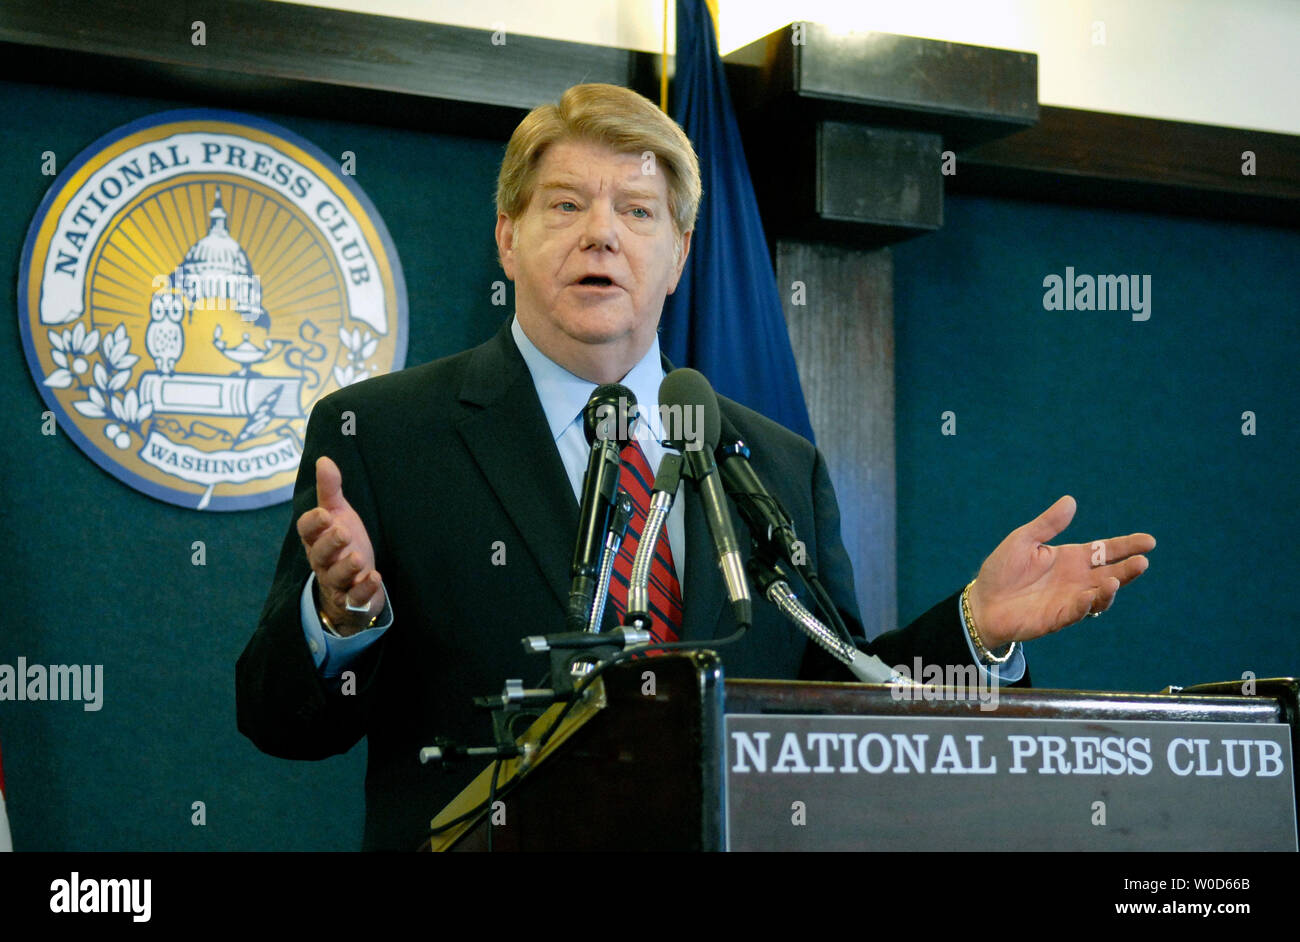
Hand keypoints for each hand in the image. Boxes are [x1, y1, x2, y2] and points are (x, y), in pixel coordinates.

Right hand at [296, 456, 385, 635]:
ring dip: (346, 568)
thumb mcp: (338, 515)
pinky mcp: (352, 599)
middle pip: (319, 554)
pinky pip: (354, 598)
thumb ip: (330, 490)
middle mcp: (323, 561)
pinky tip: (374, 578)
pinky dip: (363, 590)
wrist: (350, 584)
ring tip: (358, 558)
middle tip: (343, 532)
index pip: (306, 530)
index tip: (324, 513)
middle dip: (330, 544)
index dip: (313, 523)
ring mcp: (337, 582)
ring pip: (336, 577)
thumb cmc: (342, 544)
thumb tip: (324, 459)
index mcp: (316, 539)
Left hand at [967, 496, 1153, 648]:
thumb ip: (1047, 524)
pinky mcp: (1058, 618)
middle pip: (1111, 573)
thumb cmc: (1002, 571)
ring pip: (1100, 596)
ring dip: (1111, 589)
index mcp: (1070, 558)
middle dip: (1128, 569)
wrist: (982, 602)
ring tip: (1116, 580)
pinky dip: (1086, 605)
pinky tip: (1090, 595)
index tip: (1149, 541)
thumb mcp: (1023, 540)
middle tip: (1142, 561)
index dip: (1126, 545)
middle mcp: (1076, 580)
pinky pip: (1077, 612)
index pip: (1105, 550)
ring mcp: (1070, 600)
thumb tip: (1070, 500)